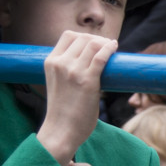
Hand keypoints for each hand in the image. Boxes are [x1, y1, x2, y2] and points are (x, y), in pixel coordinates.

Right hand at [36, 31, 116, 164]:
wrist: (61, 130)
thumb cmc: (63, 110)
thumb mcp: (58, 82)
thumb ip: (67, 69)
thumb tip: (88, 61)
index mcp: (50, 62)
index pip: (69, 36)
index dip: (86, 36)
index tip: (96, 43)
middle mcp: (60, 63)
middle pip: (84, 38)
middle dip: (99, 39)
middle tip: (108, 47)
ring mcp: (73, 71)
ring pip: (93, 44)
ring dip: (106, 44)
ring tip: (113, 49)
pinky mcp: (88, 81)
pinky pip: (101, 56)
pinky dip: (110, 49)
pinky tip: (115, 48)